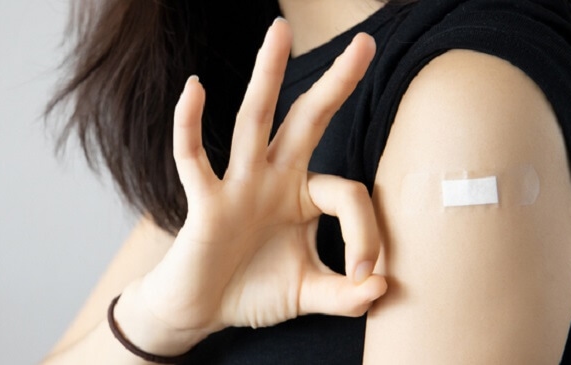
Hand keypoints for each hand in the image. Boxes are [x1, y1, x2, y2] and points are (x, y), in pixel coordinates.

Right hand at [138, 18, 386, 341]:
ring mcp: (238, 185)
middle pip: (307, 119)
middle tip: (365, 41)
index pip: (350, 194)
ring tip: (280, 30)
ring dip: (268, 76)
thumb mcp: (309, 293)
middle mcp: (273, 178)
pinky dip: (189, 124)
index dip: (366, 236)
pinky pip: (193, 158)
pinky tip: (194, 87)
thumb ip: (345, 295)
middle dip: (336, 82)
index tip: (365, 279)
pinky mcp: (205, 203)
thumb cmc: (253, 292)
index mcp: (303, 195)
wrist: (201, 311)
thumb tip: (382, 292)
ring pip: (254, 121)